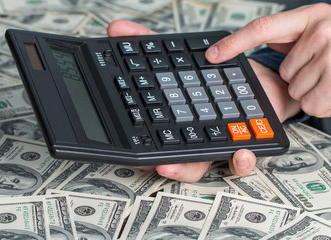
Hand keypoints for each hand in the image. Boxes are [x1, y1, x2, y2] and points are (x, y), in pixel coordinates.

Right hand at [107, 20, 255, 181]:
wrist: (254, 78)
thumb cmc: (214, 75)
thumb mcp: (179, 56)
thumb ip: (149, 43)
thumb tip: (116, 29)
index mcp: (173, 122)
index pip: (151, 138)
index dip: (139, 145)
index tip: (130, 146)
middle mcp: (191, 139)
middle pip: (171, 161)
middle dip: (162, 164)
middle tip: (157, 164)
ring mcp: (216, 145)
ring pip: (200, 167)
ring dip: (192, 169)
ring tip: (190, 163)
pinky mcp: (244, 144)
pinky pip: (239, 161)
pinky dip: (240, 161)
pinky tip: (242, 151)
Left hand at [206, 3, 330, 117]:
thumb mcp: (319, 30)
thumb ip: (290, 36)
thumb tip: (253, 44)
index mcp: (311, 16)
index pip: (261, 28)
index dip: (233, 43)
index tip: (212, 56)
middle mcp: (322, 30)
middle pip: (285, 71)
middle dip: (301, 75)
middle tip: (325, 66)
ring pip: (299, 89)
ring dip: (314, 88)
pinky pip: (312, 103)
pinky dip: (323, 103)